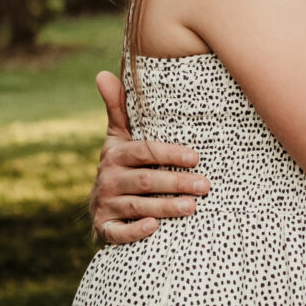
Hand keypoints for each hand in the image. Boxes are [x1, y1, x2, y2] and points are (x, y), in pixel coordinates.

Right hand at [90, 72, 208, 243]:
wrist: (101, 206)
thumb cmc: (121, 165)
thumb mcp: (118, 138)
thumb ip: (117, 108)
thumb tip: (102, 73)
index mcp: (115, 154)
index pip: (145, 152)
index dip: (169, 154)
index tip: (195, 157)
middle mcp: (108, 179)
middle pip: (146, 180)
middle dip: (176, 183)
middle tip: (205, 185)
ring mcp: (105, 204)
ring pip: (137, 206)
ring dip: (165, 207)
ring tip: (192, 207)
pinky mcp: (105, 228)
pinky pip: (118, 232)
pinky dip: (135, 231)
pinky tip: (154, 227)